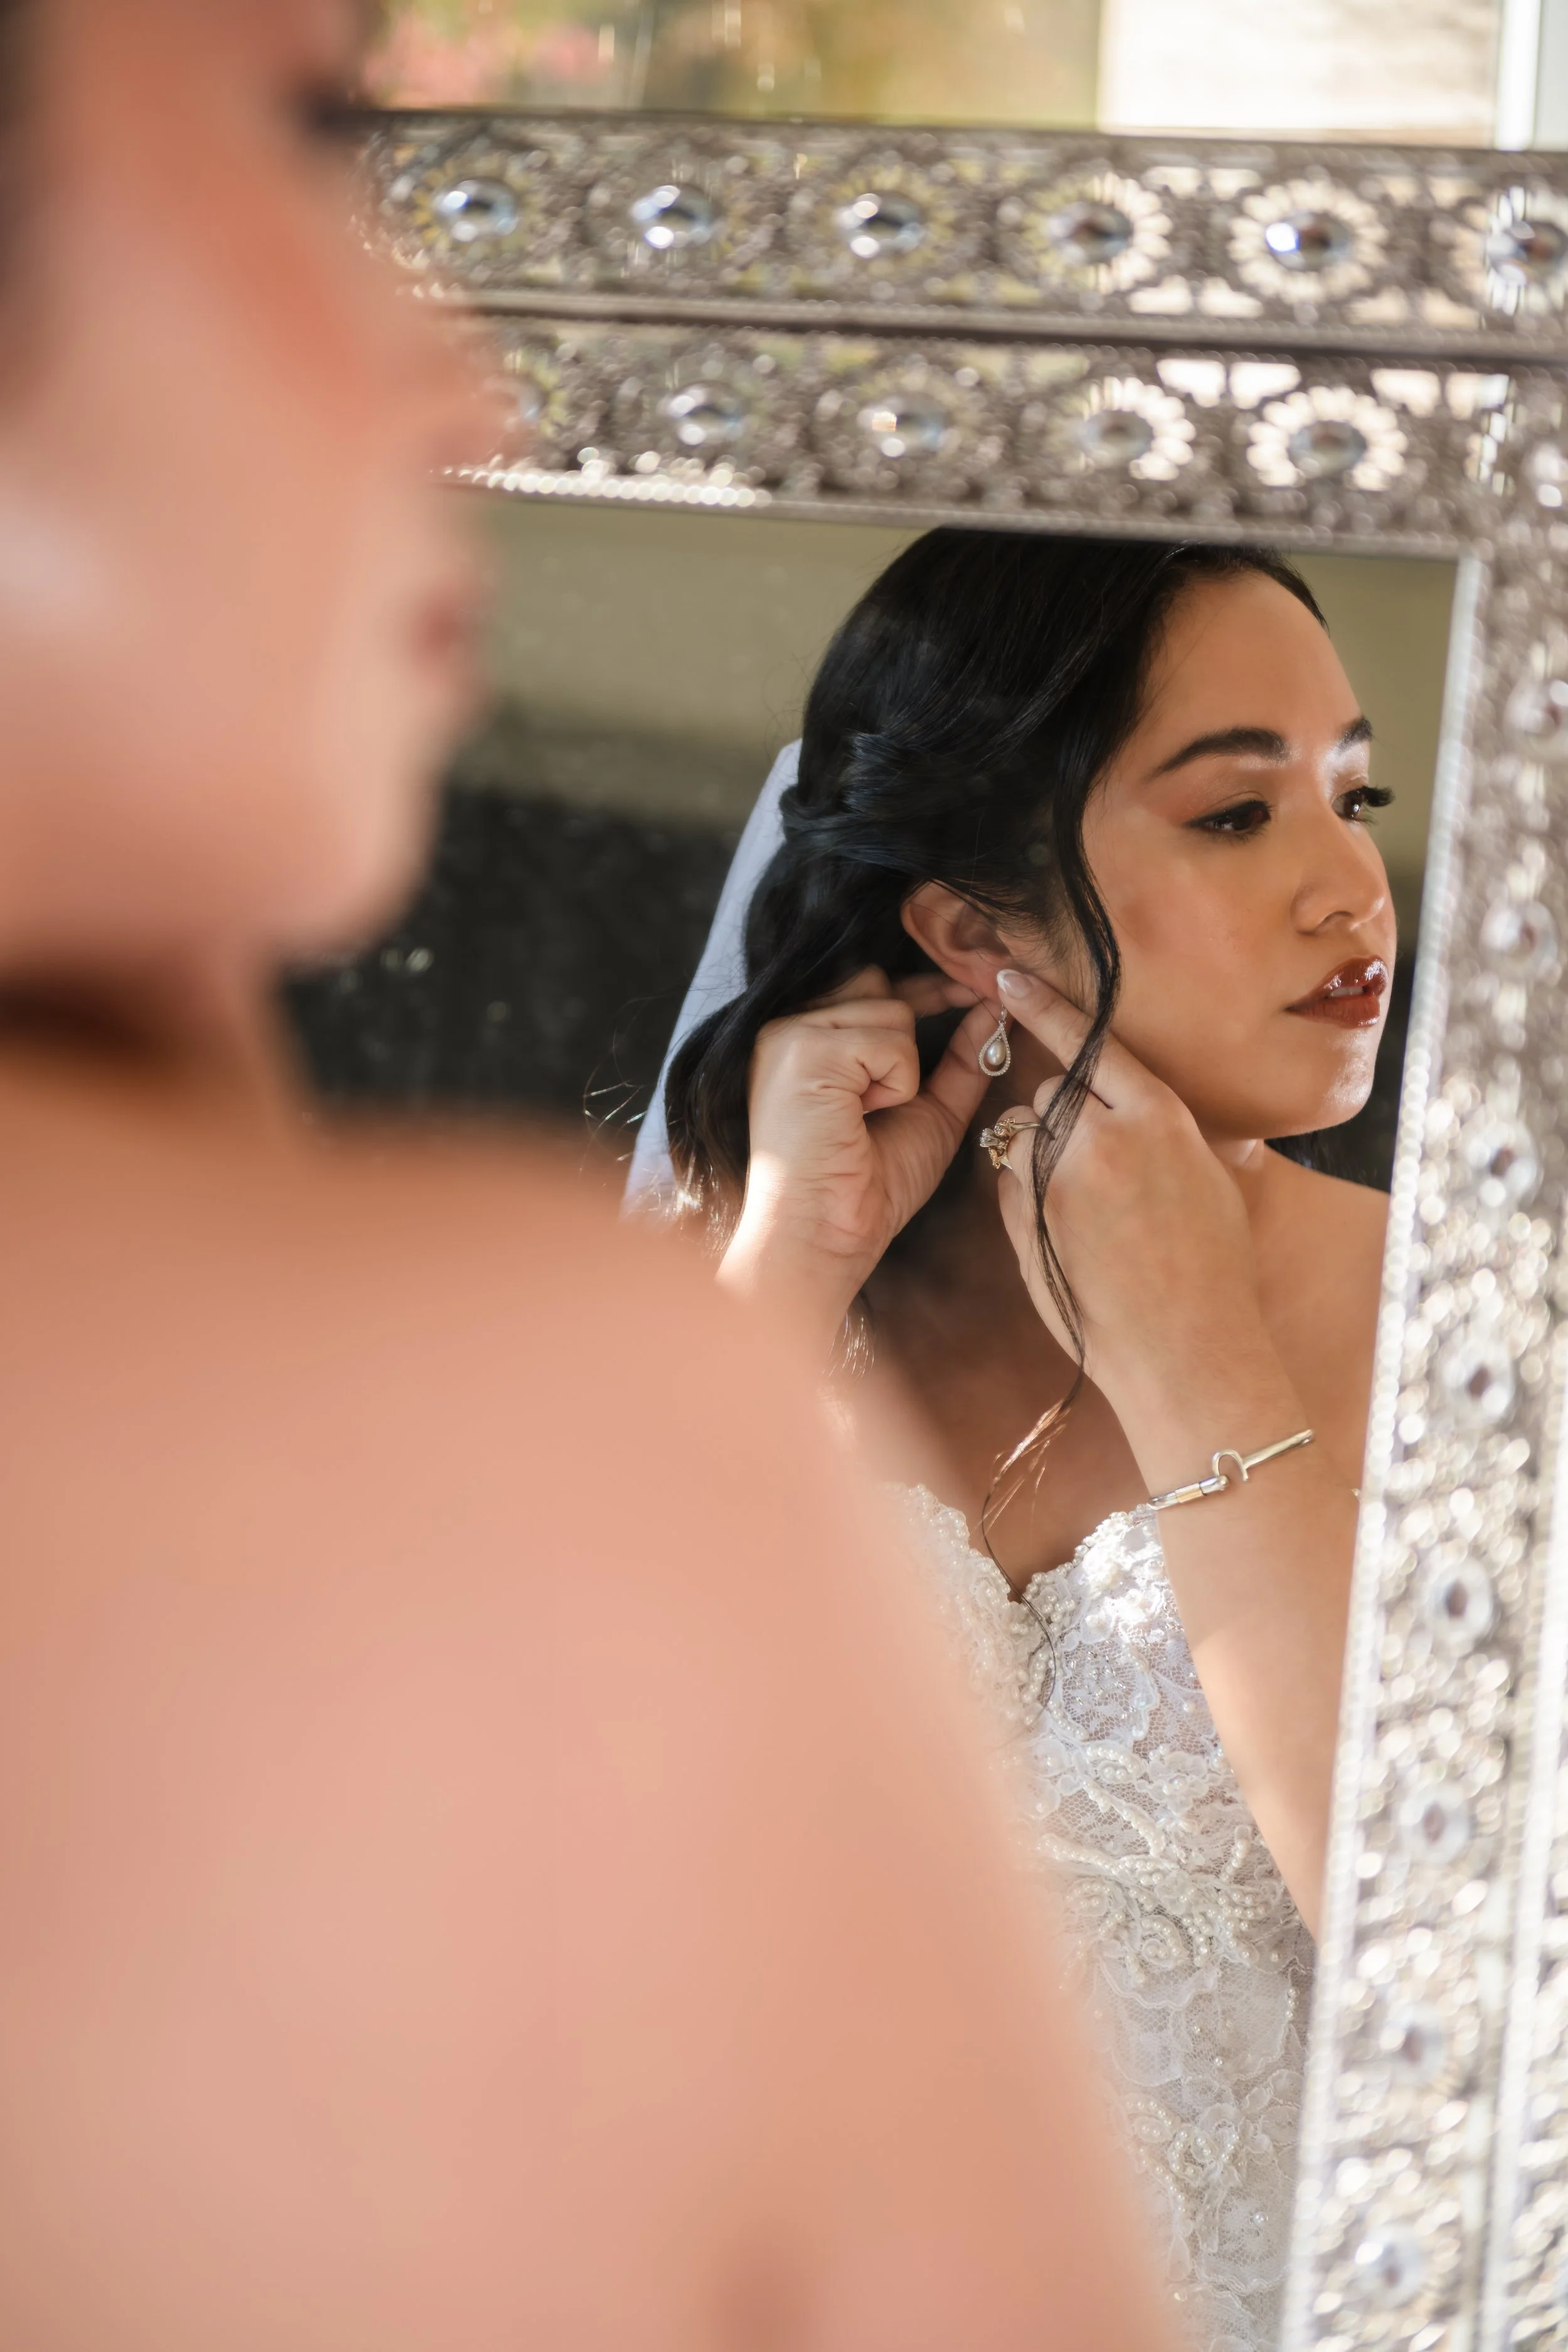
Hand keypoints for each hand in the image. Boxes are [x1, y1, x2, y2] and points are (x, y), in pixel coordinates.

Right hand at [719, 969, 997, 1339]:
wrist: (822, 1238)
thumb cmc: (865, 1188)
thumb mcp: (927, 1112)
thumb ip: (959, 1060)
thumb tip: (993, 1010)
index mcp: (804, 1041)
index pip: (870, 982)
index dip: (924, 988)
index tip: (968, 992)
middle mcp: (786, 1028)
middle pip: (881, 985)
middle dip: (919, 1013)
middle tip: (932, 1050)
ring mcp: (789, 1034)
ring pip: (891, 1010)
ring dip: (902, 1069)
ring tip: (865, 1116)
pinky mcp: (803, 1049)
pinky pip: (888, 1039)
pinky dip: (894, 1082)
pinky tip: (860, 1116)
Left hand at [988, 968, 1268, 1414]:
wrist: (1190, 1352)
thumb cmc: (1214, 1271)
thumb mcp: (1209, 1178)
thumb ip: (1163, 1131)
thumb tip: (1132, 1105)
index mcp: (1160, 1118)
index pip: (1093, 1043)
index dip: (1048, 1008)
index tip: (1010, 977)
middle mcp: (1104, 1139)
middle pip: (1055, 1089)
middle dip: (1065, 1112)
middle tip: (1097, 1162)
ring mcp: (1058, 1181)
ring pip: (1023, 1133)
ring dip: (1041, 1151)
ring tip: (1086, 1205)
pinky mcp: (1027, 1222)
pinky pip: (1011, 1182)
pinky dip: (1027, 1193)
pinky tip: (1067, 1232)